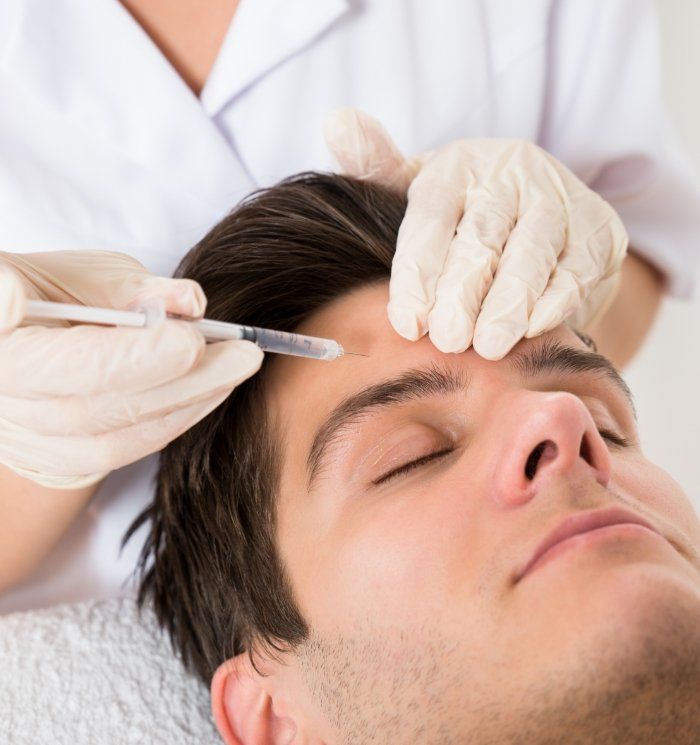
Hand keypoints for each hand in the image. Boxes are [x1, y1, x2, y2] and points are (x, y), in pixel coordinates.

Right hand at [0, 250, 262, 488]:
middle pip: (88, 402)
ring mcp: (26, 436)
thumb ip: (133, 287)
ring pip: (111, 434)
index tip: (188, 337)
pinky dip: (175, 419)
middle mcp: (3, 395)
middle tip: (242, 352)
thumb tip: (192, 303)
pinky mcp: (60, 460)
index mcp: (1, 342)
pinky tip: (212, 390)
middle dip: (176, 377)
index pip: (43, 351)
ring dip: (186, 400)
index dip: (120, 352)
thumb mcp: (86, 275)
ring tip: (237, 366)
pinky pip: (124, 450)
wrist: (30, 352)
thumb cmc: (56, 298)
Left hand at [324, 108, 627, 358]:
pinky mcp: (599, 232)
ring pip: (532, 254)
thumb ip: (377, 168)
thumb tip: (338, 122)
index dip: (418, 271)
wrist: (538, 218)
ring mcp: (560, 199)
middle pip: (482, 237)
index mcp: (458, 166)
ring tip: (487, 346)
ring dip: (509, 303)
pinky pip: (576, 269)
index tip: (408, 321)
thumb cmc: (462, 214)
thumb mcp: (417, 189)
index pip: (432, 216)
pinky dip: (555, 301)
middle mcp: (512, 173)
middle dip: (462, 293)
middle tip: (447, 340)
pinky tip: (531, 329)